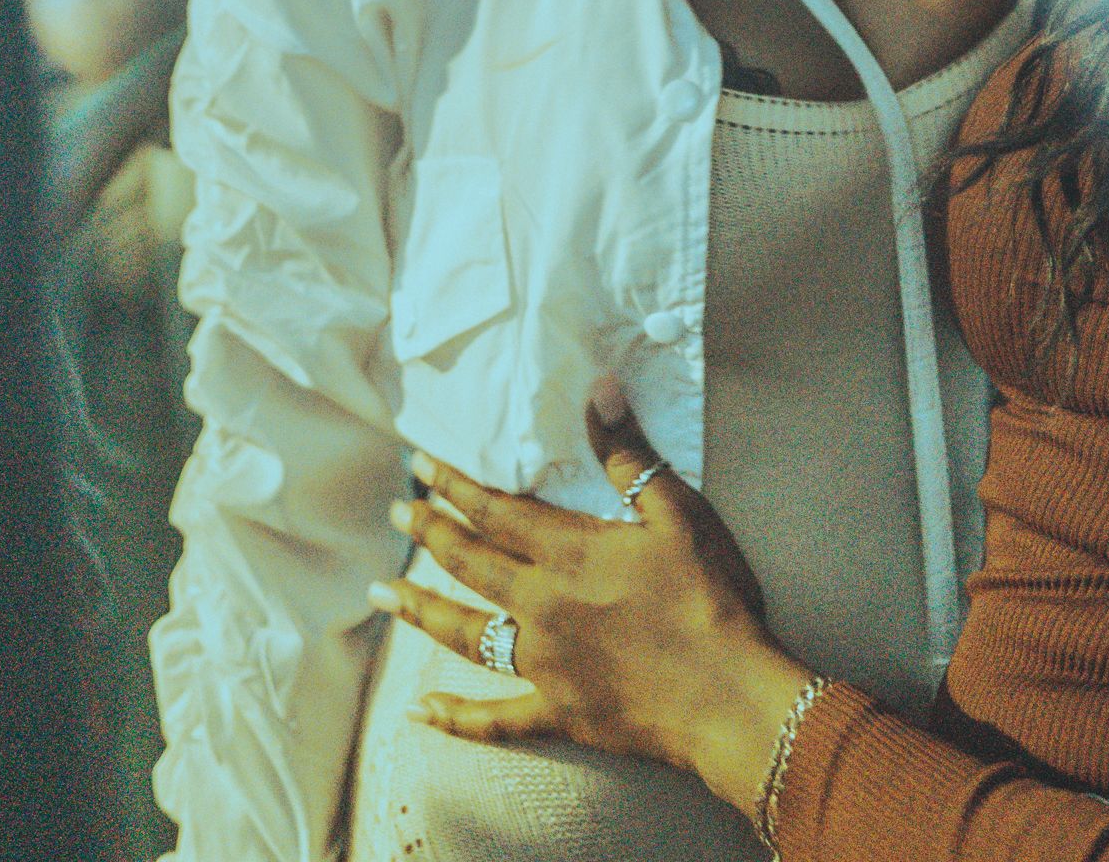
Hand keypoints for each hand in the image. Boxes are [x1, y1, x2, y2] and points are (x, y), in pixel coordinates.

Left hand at [370, 389, 816, 811]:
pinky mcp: (559, 713)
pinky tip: (421, 714)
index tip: (419, 466)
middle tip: (397, 512)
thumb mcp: (679, 514)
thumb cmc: (710, 600)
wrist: (728, 698)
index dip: (454, 486)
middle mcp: (542, 607)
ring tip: (380, 595)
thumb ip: (629, 454)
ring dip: (420, 611)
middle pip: (470, 564)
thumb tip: (597, 387)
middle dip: (430, 534)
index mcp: (568, 554)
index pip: (495, 511)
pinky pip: (495, 721)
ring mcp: (544, 664)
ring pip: (466, 634)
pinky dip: (456, 719)